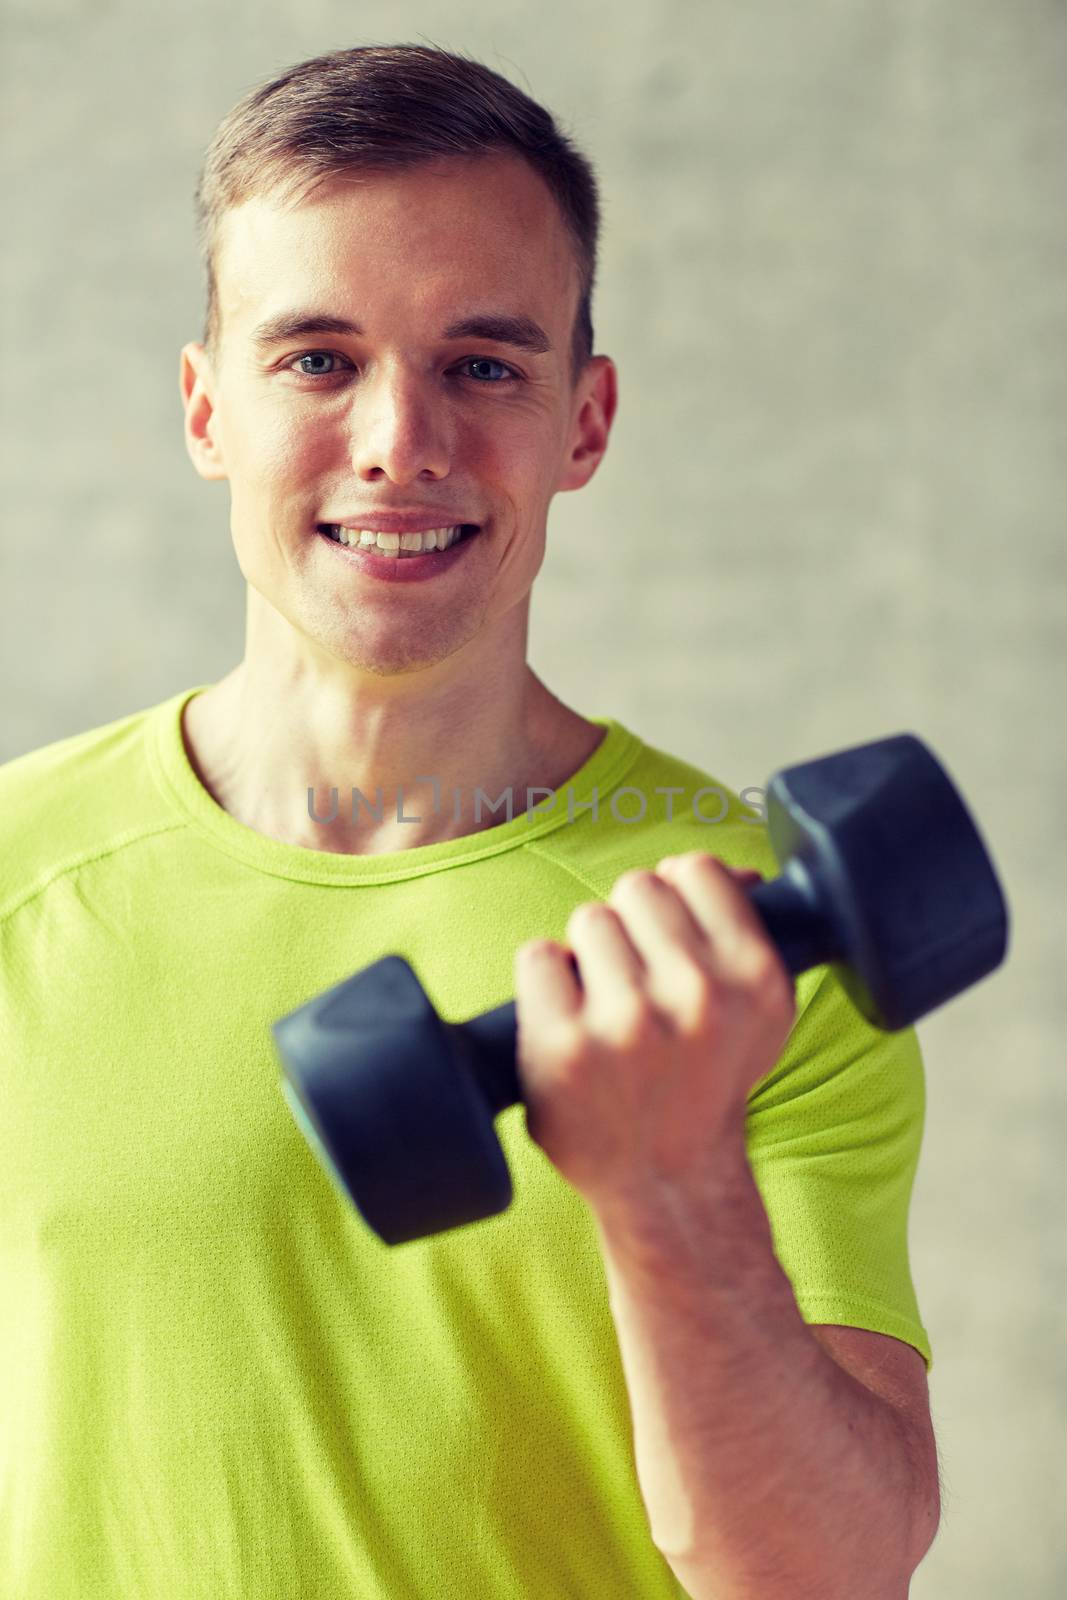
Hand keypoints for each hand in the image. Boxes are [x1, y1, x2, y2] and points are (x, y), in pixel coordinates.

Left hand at [513, 852, 796, 1215]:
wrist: (667, 1180)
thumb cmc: (704, 1085)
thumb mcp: (758, 1014)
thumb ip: (747, 935)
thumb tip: (736, 873)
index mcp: (754, 977)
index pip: (695, 870)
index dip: (676, 894)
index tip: (668, 935)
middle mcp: (697, 995)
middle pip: (637, 887)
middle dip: (630, 926)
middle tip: (635, 982)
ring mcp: (628, 1021)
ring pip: (588, 919)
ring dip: (588, 957)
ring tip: (606, 1009)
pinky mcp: (564, 1044)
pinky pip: (538, 956)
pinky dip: (544, 983)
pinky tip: (567, 1021)